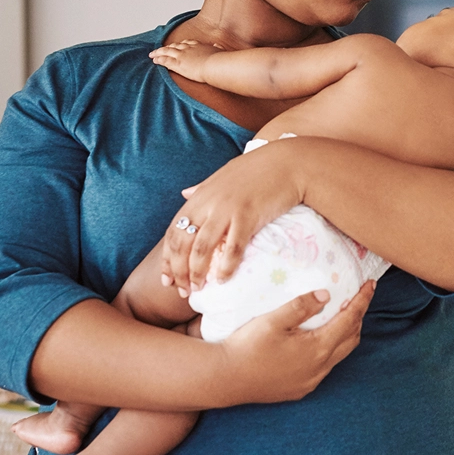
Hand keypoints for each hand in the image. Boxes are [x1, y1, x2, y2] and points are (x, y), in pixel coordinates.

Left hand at [149, 40, 223, 82]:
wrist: (215, 65)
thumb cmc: (219, 61)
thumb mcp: (220, 52)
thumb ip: (218, 48)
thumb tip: (218, 46)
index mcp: (199, 46)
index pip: (187, 43)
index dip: (181, 44)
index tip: (177, 45)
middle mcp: (188, 49)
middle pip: (175, 46)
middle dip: (167, 47)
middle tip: (161, 48)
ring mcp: (182, 55)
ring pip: (167, 52)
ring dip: (159, 52)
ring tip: (152, 54)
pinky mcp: (178, 64)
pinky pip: (165, 61)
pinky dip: (159, 59)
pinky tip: (154, 60)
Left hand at [161, 140, 304, 295]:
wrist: (287, 162)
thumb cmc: (256, 169)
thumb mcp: (222, 176)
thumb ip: (202, 187)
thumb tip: (184, 193)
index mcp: (199, 197)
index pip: (173, 232)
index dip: (167, 259)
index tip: (166, 280)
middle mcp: (208, 204)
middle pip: (182, 244)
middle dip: (178, 272)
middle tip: (184, 292)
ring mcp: (227, 210)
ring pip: (201, 249)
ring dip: (196, 273)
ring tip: (199, 289)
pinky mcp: (248, 216)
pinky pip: (232, 247)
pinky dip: (225, 266)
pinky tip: (222, 280)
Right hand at [218, 281, 375, 404]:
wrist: (225, 378)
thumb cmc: (247, 346)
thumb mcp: (273, 320)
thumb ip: (301, 306)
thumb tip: (327, 295)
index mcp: (317, 349)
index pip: (349, 320)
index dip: (362, 301)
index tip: (370, 285)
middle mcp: (319, 368)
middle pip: (351, 340)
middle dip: (358, 317)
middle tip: (358, 297)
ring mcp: (310, 382)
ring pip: (339, 355)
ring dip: (345, 334)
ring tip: (342, 315)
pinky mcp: (299, 389)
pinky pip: (325, 368)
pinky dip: (331, 350)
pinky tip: (319, 341)